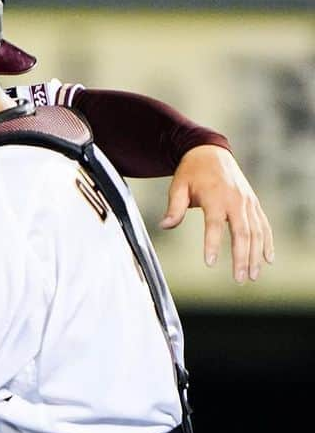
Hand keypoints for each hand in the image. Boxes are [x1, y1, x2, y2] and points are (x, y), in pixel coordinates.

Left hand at [160, 145, 272, 283]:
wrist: (211, 153)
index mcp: (215, 196)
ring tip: (252, 277)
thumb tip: (164, 225)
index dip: (212, 243)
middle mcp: (236, 200)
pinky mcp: (253, 203)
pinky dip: (267, 242)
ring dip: (255, 255)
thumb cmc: (191, 172)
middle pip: (242, 232)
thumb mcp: (177, 186)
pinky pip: (263, 225)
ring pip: (256, 232)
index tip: (209, 263)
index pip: (214, 224)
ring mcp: (247, 202)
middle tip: (240, 279)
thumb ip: (173, 208)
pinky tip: (267, 259)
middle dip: (242, 257)